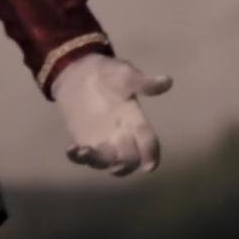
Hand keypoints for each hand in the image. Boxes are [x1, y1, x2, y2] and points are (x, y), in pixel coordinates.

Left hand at [52, 56, 171, 176]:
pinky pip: (82, 157)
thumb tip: (167, 81)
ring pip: (106, 162)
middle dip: (125, 164)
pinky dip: (77, 157)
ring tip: (86, 151)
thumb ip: (143, 83)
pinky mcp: (84, 142)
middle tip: (116, 164)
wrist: (81, 72)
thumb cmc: (108, 73)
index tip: (149, 166)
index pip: (148, 141)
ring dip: (98, 161)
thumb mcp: (126, 75)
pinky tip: (71, 149)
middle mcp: (122, 137)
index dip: (151, 154)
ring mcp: (102, 142)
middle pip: (129, 160)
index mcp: (136, 121)